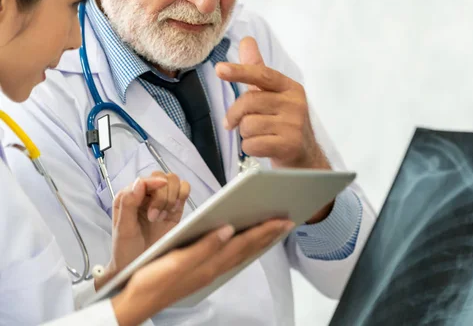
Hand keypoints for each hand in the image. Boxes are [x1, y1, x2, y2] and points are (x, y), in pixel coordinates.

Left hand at [96, 172, 190, 287]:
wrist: (137, 267)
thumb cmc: (126, 250)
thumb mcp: (123, 228)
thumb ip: (128, 203)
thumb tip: (140, 181)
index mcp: (129, 196)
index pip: (146, 180)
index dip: (154, 186)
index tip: (157, 205)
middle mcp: (145, 195)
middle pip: (163, 178)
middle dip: (163, 196)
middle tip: (156, 218)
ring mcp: (161, 200)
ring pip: (174, 182)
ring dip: (172, 197)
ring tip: (164, 216)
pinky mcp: (175, 208)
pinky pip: (184, 190)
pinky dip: (183, 197)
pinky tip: (174, 212)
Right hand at [110, 219, 295, 325]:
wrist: (134, 302)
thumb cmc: (151, 280)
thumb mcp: (177, 261)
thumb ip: (204, 246)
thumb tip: (229, 229)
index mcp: (210, 263)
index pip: (244, 243)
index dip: (264, 231)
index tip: (283, 220)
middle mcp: (213, 268)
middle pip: (247, 249)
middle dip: (268, 235)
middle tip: (288, 223)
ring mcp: (207, 272)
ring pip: (240, 254)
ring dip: (259, 242)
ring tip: (273, 232)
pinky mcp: (200, 272)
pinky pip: (230, 259)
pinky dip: (243, 249)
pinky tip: (244, 245)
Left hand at [216, 37, 329, 170]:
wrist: (305, 157)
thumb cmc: (284, 123)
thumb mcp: (274, 95)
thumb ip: (258, 70)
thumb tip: (247, 40)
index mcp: (290, 88)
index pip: (263, 75)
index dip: (240, 71)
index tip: (220, 69)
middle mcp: (295, 104)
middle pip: (249, 102)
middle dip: (235, 115)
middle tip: (232, 123)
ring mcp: (294, 125)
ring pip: (248, 125)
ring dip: (245, 134)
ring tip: (257, 136)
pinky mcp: (289, 146)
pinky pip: (252, 144)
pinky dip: (250, 148)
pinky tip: (261, 148)